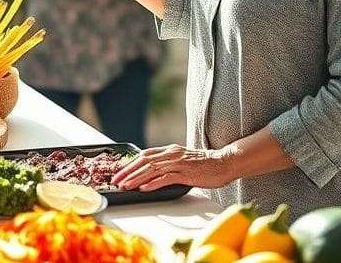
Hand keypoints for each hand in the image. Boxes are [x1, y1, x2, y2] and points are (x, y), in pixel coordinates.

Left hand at [113, 144, 234, 190]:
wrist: (225, 163)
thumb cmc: (205, 165)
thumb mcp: (183, 160)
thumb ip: (169, 162)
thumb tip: (152, 170)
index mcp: (170, 150)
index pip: (144, 155)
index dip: (130, 164)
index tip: (119, 173)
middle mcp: (172, 154)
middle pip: (144, 162)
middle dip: (128, 172)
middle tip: (116, 181)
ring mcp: (179, 163)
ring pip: (152, 170)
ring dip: (136, 178)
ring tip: (125, 186)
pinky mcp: (186, 174)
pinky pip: (166, 178)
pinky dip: (153, 183)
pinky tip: (144, 188)